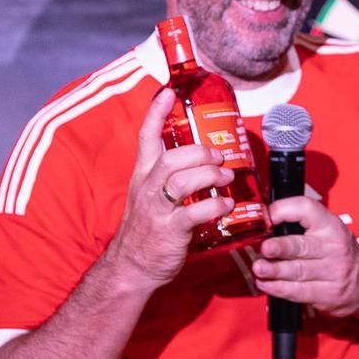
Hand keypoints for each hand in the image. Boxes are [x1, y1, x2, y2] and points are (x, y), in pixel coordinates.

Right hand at [104, 88, 233, 292]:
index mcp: (143, 176)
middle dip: (199, 152)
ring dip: (210, 174)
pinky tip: (227, 204)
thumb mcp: (151, 196)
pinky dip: (215, 205)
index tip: (167, 92)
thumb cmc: (148, 229)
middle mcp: (148, 189)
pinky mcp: (170, 231)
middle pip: (170, 158)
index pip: (146, 138)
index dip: (156, 114)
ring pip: (181, 181)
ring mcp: (157, 210)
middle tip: (219, 155)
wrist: (131, 267)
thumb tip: (205, 160)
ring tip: (226, 177)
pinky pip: (194, 213)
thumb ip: (172, 177)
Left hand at [250, 195, 358, 317]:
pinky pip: (299, 291)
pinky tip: (266, 284)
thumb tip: (263, 220)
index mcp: (331, 226)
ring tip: (259, 268)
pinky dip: (279, 289)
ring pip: (298, 271)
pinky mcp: (327, 294)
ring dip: (275, 270)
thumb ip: (301, 223)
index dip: (285, 210)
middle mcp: (334, 248)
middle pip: (302, 246)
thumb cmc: (340, 252)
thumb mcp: (329, 229)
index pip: (307, 210)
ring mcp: (332, 272)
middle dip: (282, 247)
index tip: (269, 216)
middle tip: (265, 248)